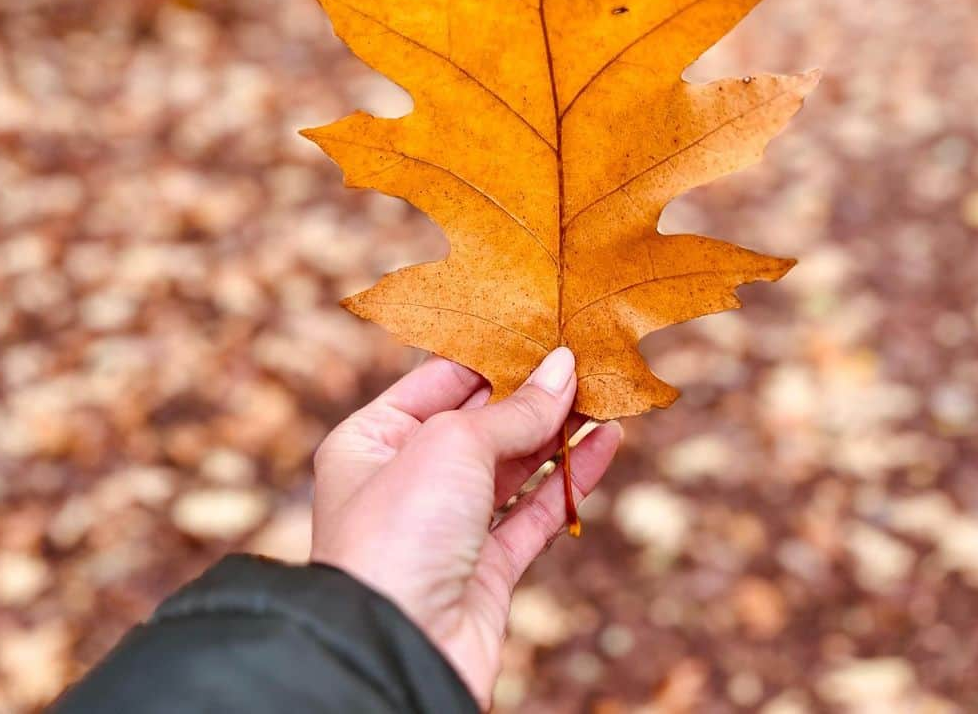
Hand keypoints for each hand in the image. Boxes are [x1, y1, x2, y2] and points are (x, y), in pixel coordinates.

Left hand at [310, 347, 620, 707]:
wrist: (399, 649)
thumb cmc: (400, 532)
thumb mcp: (453, 444)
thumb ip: (515, 409)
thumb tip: (563, 368)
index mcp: (371, 441)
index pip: (436, 380)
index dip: (490, 354)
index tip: (540, 328)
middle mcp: (406, 480)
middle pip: (480, 421)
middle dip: (532, 391)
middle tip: (584, 355)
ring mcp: (448, 527)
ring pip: (514, 466)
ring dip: (559, 431)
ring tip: (606, 392)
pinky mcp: (486, 570)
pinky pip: (536, 512)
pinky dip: (571, 478)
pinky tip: (605, 444)